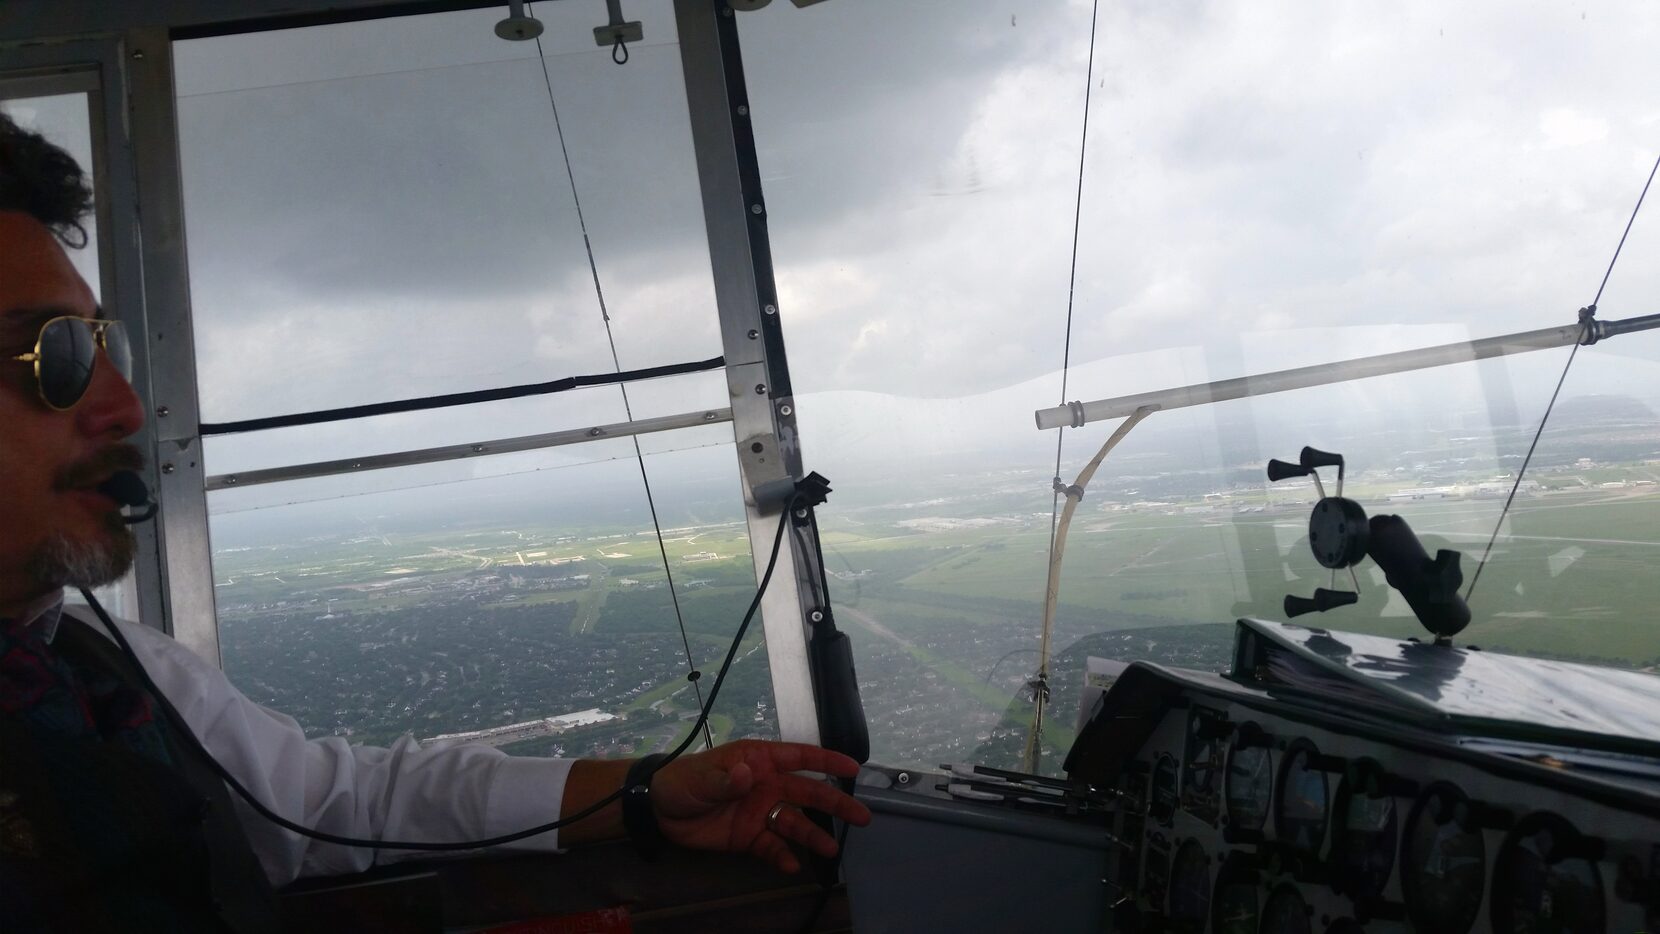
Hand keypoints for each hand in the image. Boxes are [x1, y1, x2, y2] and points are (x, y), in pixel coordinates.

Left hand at [648, 739, 871, 872]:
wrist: (659, 811)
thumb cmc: (683, 780)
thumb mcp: (702, 777)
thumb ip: (726, 777)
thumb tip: (747, 774)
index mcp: (759, 761)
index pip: (799, 758)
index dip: (827, 762)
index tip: (853, 767)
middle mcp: (767, 785)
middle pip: (807, 794)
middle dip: (835, 803)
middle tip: (861, 816)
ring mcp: (760, 812)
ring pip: (795, 823)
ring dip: (813, 836)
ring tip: (831, 849)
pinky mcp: (750, 837)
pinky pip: (773, 847)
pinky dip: (784, 856)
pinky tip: (793, 865)